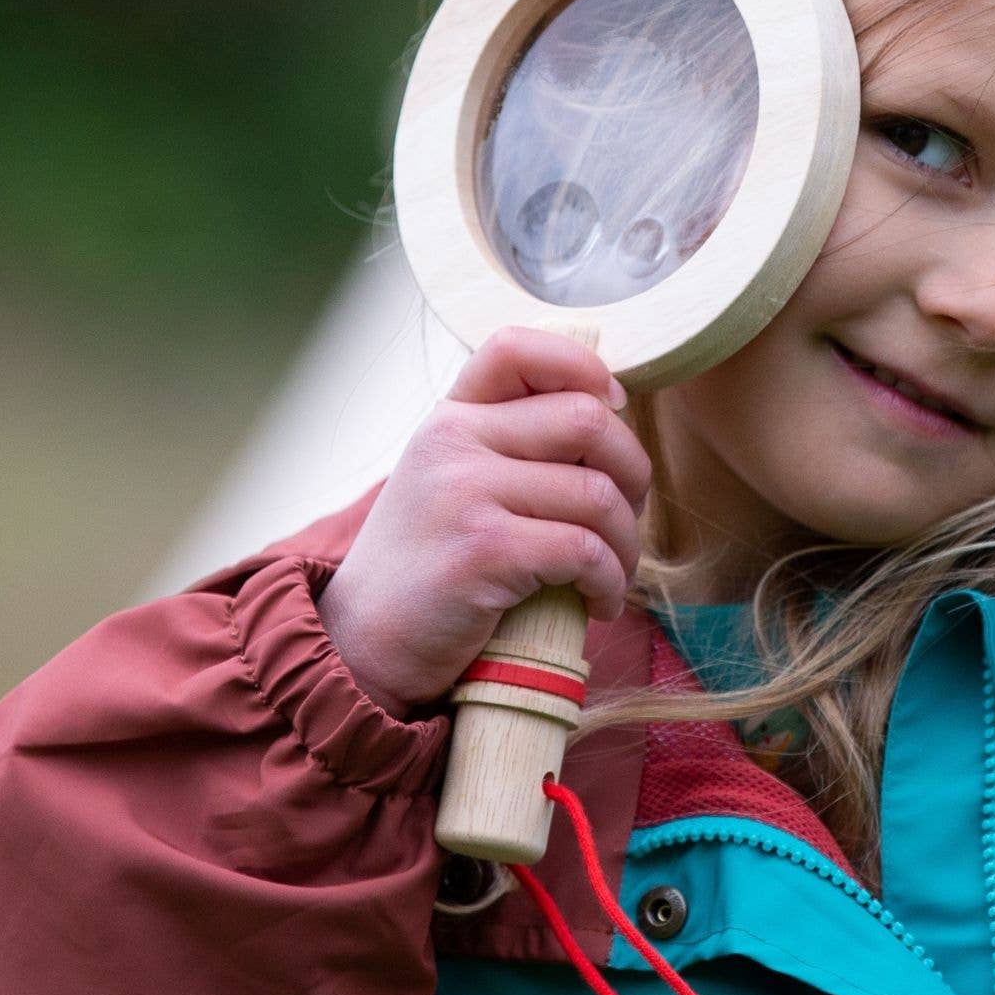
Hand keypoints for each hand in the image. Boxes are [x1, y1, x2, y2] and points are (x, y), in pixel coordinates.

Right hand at [316, 325, 650, 719]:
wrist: (362, 645)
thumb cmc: (429, 568)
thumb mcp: (451, 482)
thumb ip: (508, 445)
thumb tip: (610, 416)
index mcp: (449, 418)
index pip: (517, 348)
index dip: (583, 366)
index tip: (613, 408)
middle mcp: (453, 441)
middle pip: (587, 419)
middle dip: (632, 472)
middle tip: (626, 518)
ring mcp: (465, 492)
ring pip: (597, 492)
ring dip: (627, 542)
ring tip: (613, 573)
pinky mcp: (483, 550)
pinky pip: (585, 550)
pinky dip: (610, 581)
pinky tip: (599, 602)